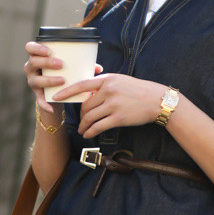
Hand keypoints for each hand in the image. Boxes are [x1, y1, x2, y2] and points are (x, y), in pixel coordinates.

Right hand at [25, 41, 102, 115]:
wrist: (57, 91)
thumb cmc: (64, 72)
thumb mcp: (70, 66)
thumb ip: (82, 65)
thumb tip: (98, 68)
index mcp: (38, 56)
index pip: (30, 47)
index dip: (37, 48)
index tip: (50, 50)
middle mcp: (31, 68)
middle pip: (33, 62)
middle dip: (46, 62)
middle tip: (61, 64)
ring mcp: (32, 81)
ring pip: (35, 80)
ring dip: (48, 80)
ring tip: (62, 81)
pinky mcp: (37, 94)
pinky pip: (39, 100)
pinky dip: (44, 104)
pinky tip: (51, 108)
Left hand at [52, 73, 166, 137]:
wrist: (156, 100)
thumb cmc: (138, 91)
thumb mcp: (120, 81)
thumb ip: (104, 85)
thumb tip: (88, 94)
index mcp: (107, 79)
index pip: (82, 85)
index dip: (67, 92)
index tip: (57, 96)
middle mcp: (109, 91)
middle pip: (85, 105)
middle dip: (81, 115)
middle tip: (81, 121)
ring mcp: (113, 105)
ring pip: (90, 117)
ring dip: (84, 126)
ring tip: (83, 130)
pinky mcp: (118, 118)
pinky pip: (98, 126)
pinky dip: (90, 132)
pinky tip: (88, 134)